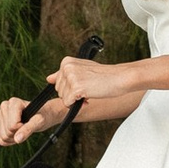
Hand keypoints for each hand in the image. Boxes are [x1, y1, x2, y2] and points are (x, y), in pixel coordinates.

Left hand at [0, 54, 129, 146]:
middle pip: (60, 91)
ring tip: (90, 91)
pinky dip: (78, 105)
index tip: (84, 84)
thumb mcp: (82, 71)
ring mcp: (71, 76)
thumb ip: (65, 74)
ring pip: (63, 98)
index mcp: (66, 62)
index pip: (58, 83)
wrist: (120, 78)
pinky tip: (89, 97)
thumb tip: (48, 78)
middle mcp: (66, 67)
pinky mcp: (76, 87)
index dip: (71, 88)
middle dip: (73, 95)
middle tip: (89, 89)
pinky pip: (68, 104)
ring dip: (76, 100)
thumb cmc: (103, 76)